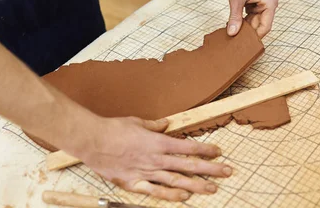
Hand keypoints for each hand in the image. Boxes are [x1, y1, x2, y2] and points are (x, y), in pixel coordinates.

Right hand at [73, 116, 231, 201]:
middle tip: (227, 172)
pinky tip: (184, 197)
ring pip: (177, 181)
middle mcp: (156, 158)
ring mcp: (146, 172)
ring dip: (197, 185)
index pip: (188, 147)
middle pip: (188, 165)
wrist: (92, 140)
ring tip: (213, 188)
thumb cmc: (114, 128)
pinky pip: (156, 192)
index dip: (205, 150)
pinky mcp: (134, 183)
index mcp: (158, 142)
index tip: (219, 152)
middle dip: (210, 169)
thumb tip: (167, 124)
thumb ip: (154, 126)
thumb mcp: (137, 121)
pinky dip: (171, 195)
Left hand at [224, 0, 278, 37]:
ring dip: (244, 27)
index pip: (265, 27)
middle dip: (248, 32)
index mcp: (270, 3)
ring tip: (232, 35)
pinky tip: (232, 26)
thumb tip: (232, 33)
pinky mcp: (254, 3)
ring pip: (253, 22)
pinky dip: (241, 21)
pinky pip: (249, 17)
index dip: (255, 36)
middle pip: (259, 25)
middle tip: (235, 42)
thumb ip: (235, 18)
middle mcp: (268, 4)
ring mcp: (261, 4)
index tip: (244, 45)